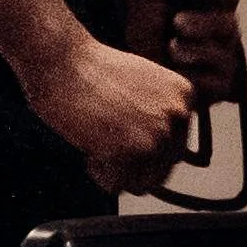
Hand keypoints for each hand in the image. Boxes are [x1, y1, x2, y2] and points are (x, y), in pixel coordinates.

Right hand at [25, 26, 196, 194]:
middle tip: (103, 143)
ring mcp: (158, 134)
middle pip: (161, 169)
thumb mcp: (142, 83)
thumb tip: (161, 154)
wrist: (62, 60)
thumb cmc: (90, 70)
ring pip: (142, 183)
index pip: (174, 147)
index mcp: (184, 96)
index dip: (142, 148)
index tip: (120, 133)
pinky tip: (89, 151)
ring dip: (116, 172)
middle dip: (131, 164)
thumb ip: (158, 113)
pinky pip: (119, 186)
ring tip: (95, 148)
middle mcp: (178, 115)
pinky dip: (101, 175)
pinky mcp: (134, 151)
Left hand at [126, 0, 242, 104]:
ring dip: (196, 50)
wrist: (122, 51)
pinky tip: (175, 72)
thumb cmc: (144, 17)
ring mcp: (221, 58)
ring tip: (171, 48)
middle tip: (176, 23)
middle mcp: (221, 29)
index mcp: (210, 0)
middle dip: (203, 23)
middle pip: (228, 24)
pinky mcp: (214, 86)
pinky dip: (195, 76)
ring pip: (224, 56)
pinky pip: (216, 83)